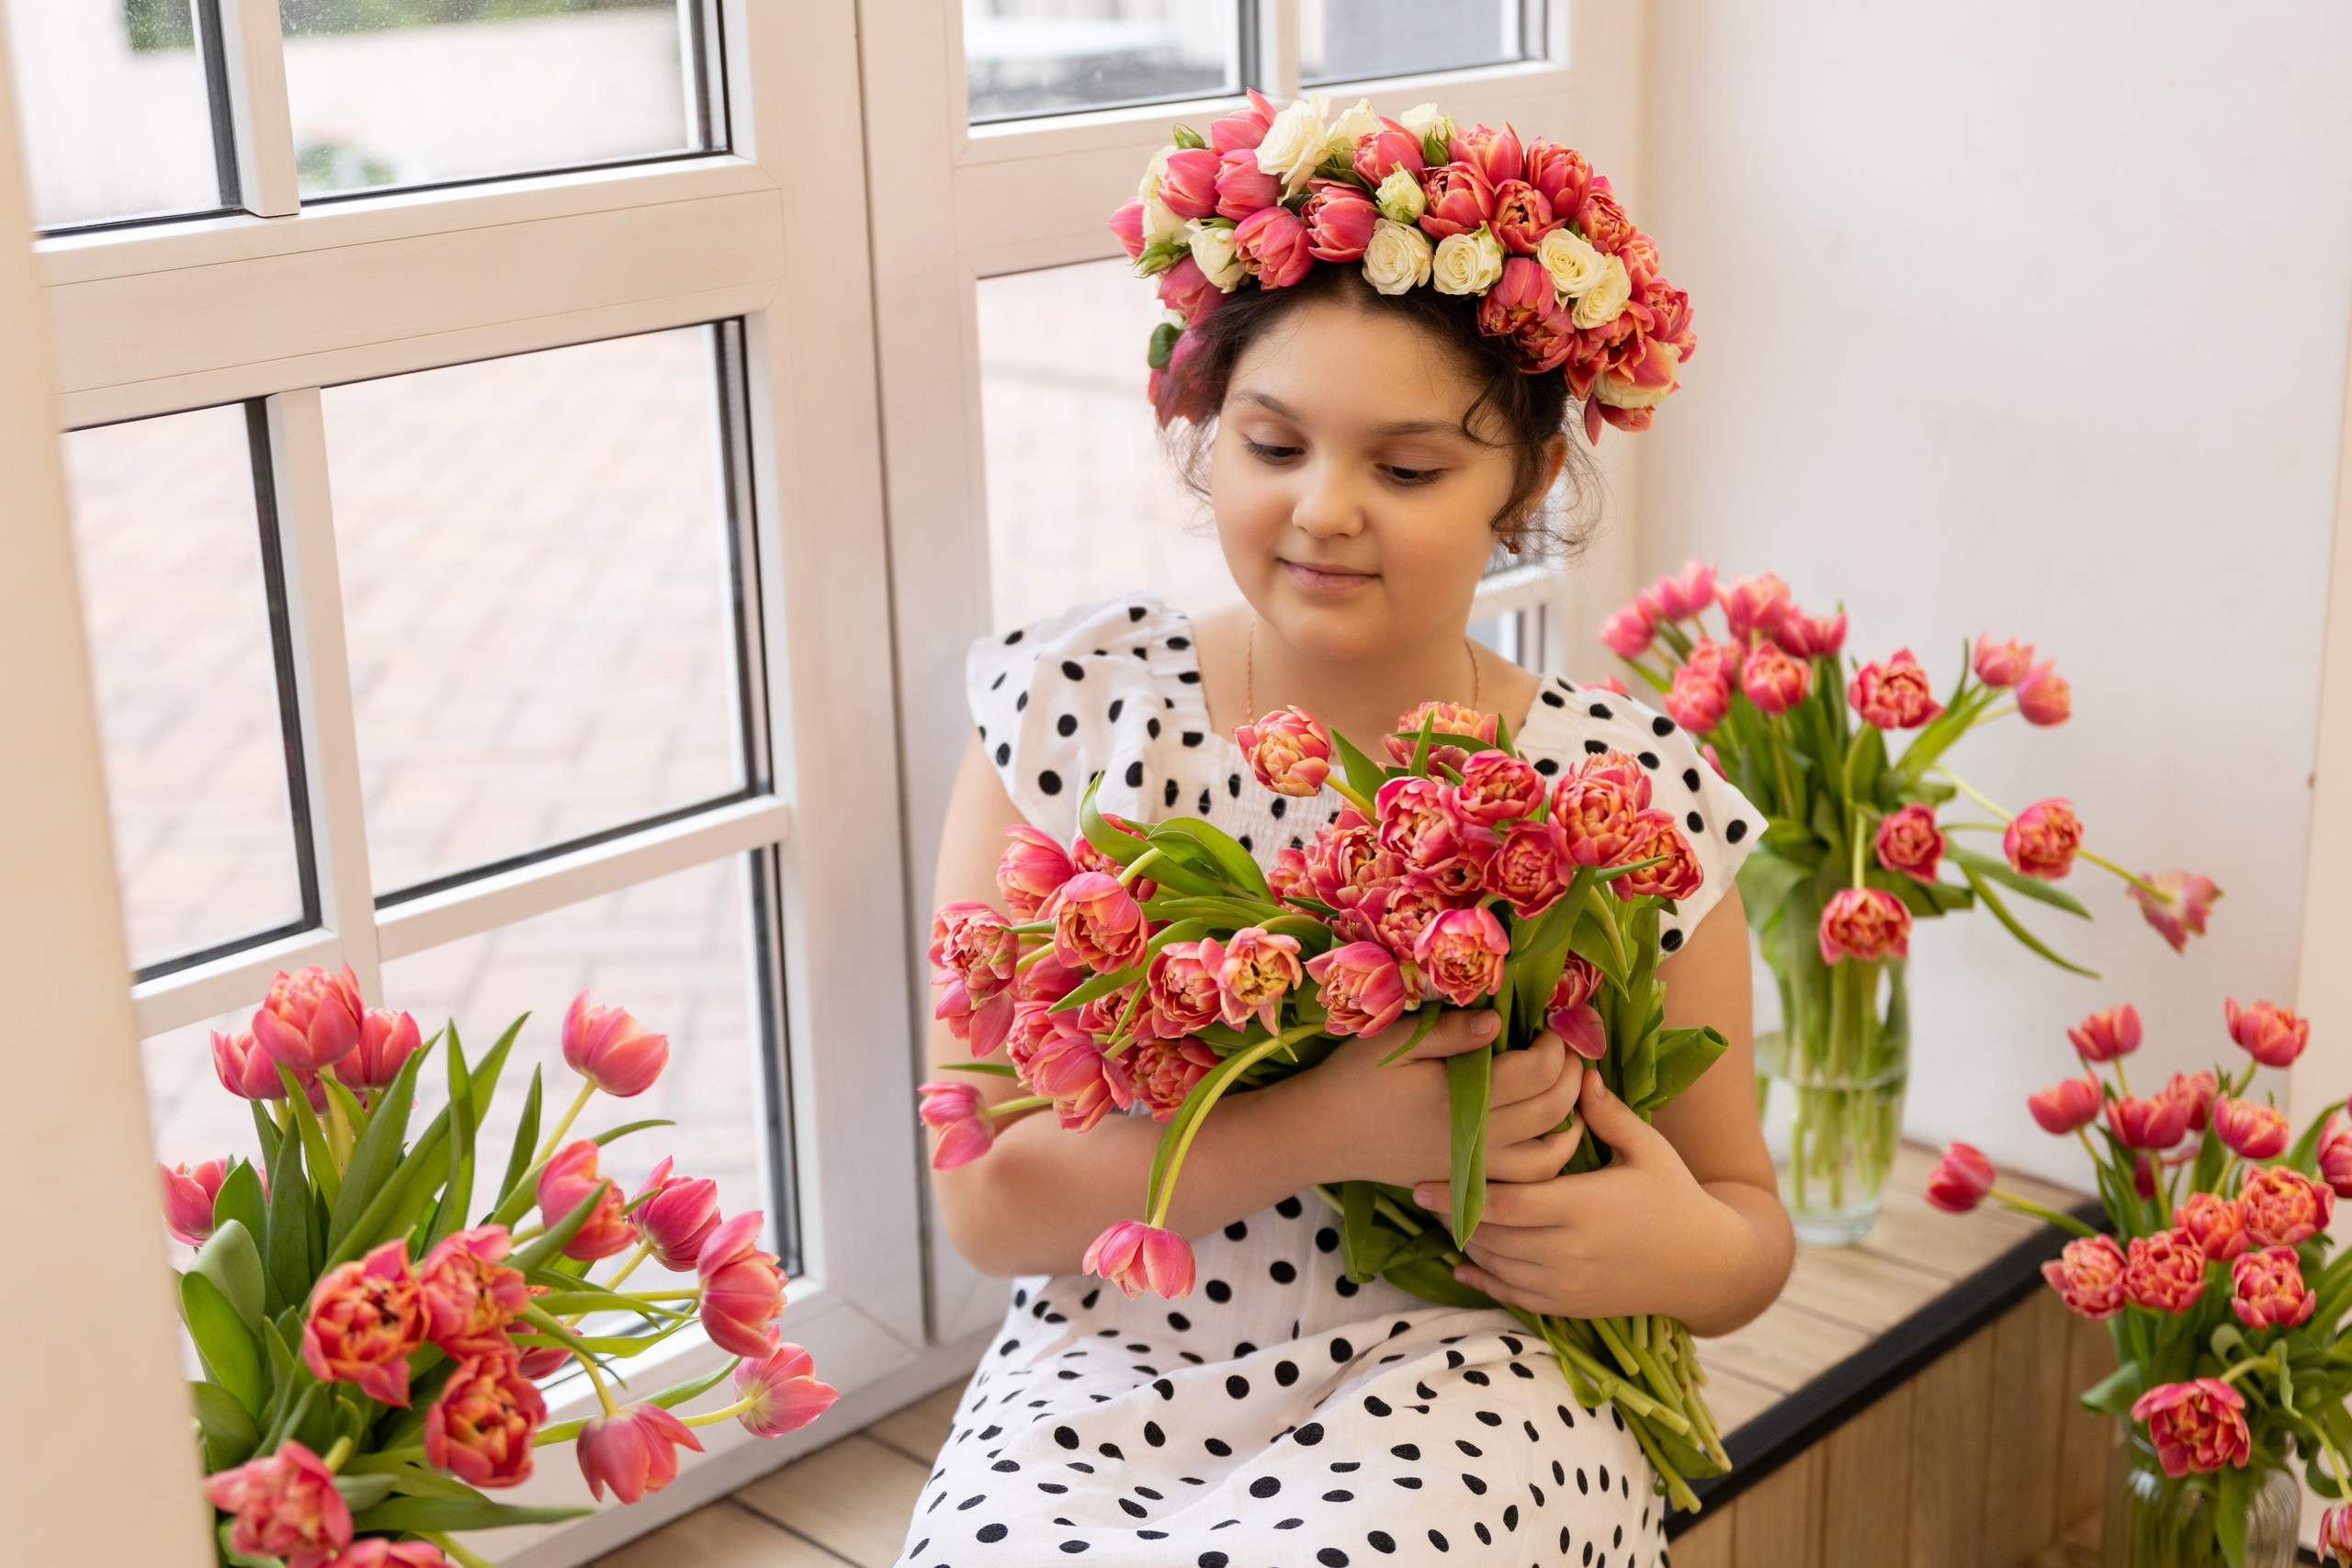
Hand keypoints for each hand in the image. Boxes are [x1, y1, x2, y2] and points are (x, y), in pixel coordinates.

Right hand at [1285, 1012, 1584, 1188]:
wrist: (1323, 1135)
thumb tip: (1500, 1022)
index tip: (1550, 1025)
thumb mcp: (1394, 1043)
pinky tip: (1550, 1132)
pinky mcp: (1469, 1181)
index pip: (1536, 1072)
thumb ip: (1450, 1033)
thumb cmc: (1355, 1080)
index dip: (1556, 1045)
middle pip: (1553, 1108)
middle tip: (1566, 1049)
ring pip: (1551, 1155)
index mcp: (1459, 1097)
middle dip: (1573, 1074)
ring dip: (1572, 1121)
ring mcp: (1475, 1166)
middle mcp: (1476, 1138)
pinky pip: (1526, 1182)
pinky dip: (1551, 1160)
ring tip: (1570, 1090)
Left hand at [1410, 1070, 1760, 1320]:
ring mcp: (1569, 1283)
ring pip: (1497, 1266)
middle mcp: (1569, 1250)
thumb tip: (1578, 1072)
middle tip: (1420, 1190)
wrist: (1708, 1265)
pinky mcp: (1572, 1305)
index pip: (1504, 1202)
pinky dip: (1484, 1282)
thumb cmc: (1676, 1196)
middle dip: (1452, 1214)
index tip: (1421, 1179)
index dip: (1457, 1193)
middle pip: (1491, 1235)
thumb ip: (1607, 1114)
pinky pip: (1515, 1297)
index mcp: (1582, 1205)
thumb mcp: (1647, 1148)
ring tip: (1441, 1215)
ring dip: (1466, 1244)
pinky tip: (1464, 1266)